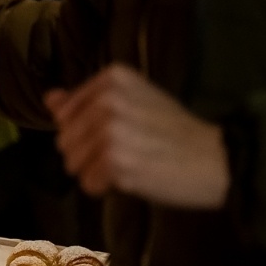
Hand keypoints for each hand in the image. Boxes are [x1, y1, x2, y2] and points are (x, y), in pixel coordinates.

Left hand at [44, 63, 228, 208]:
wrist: (215, 158)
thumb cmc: (173, 132)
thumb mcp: (132, 102)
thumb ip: (86, 100)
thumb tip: (49, 98)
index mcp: (113, 77)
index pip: (64, 114)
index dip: (85, 132)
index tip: (121, 132)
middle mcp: (108, 99)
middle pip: (64, 140)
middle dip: (87, 155)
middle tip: (125, 153)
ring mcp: (111, 130)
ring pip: (72, 164)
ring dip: (96, 173)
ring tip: (128, 165)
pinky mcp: (115, 161)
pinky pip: (88, 184)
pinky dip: (105, 188)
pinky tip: (131, 178)